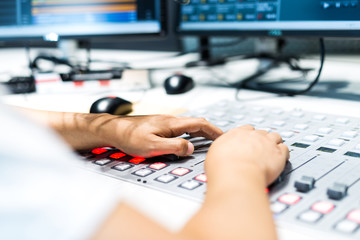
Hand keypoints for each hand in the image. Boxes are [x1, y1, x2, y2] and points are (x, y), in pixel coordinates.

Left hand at [94, 114, 222, 157]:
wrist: (113, 129)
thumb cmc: (129, 137)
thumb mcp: (152, 146)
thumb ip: (173, 147)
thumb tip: (191, 149)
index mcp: (171, 124)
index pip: (199, 124)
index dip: (214, 130)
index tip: (224, 137)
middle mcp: (170, 120)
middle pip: (196, 123)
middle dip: (211, 131)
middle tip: (220, 140)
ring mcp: (165, 122)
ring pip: (189, 125)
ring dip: (201, 132)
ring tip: (209, 141)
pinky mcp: (159, 126)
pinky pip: (181, 128)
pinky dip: (191, 133)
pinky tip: (189, 139)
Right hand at [205, 125, 288, 185]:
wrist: (236, 176)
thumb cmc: (223, 168)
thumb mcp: (214, 155)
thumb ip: (221, 150)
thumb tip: (220, 154)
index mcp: (236, 134)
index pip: (246, 129)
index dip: (249, 136)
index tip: (248, 142)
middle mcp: (253, 135)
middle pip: (262, 132)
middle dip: (262, 140)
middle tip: (260, 149)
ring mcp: (267, 143)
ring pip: (275, 136)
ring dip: (274, 143)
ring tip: (273, 151)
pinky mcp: (278, 153)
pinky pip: (285, 149)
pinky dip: (284, 153)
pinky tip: (281, 159)